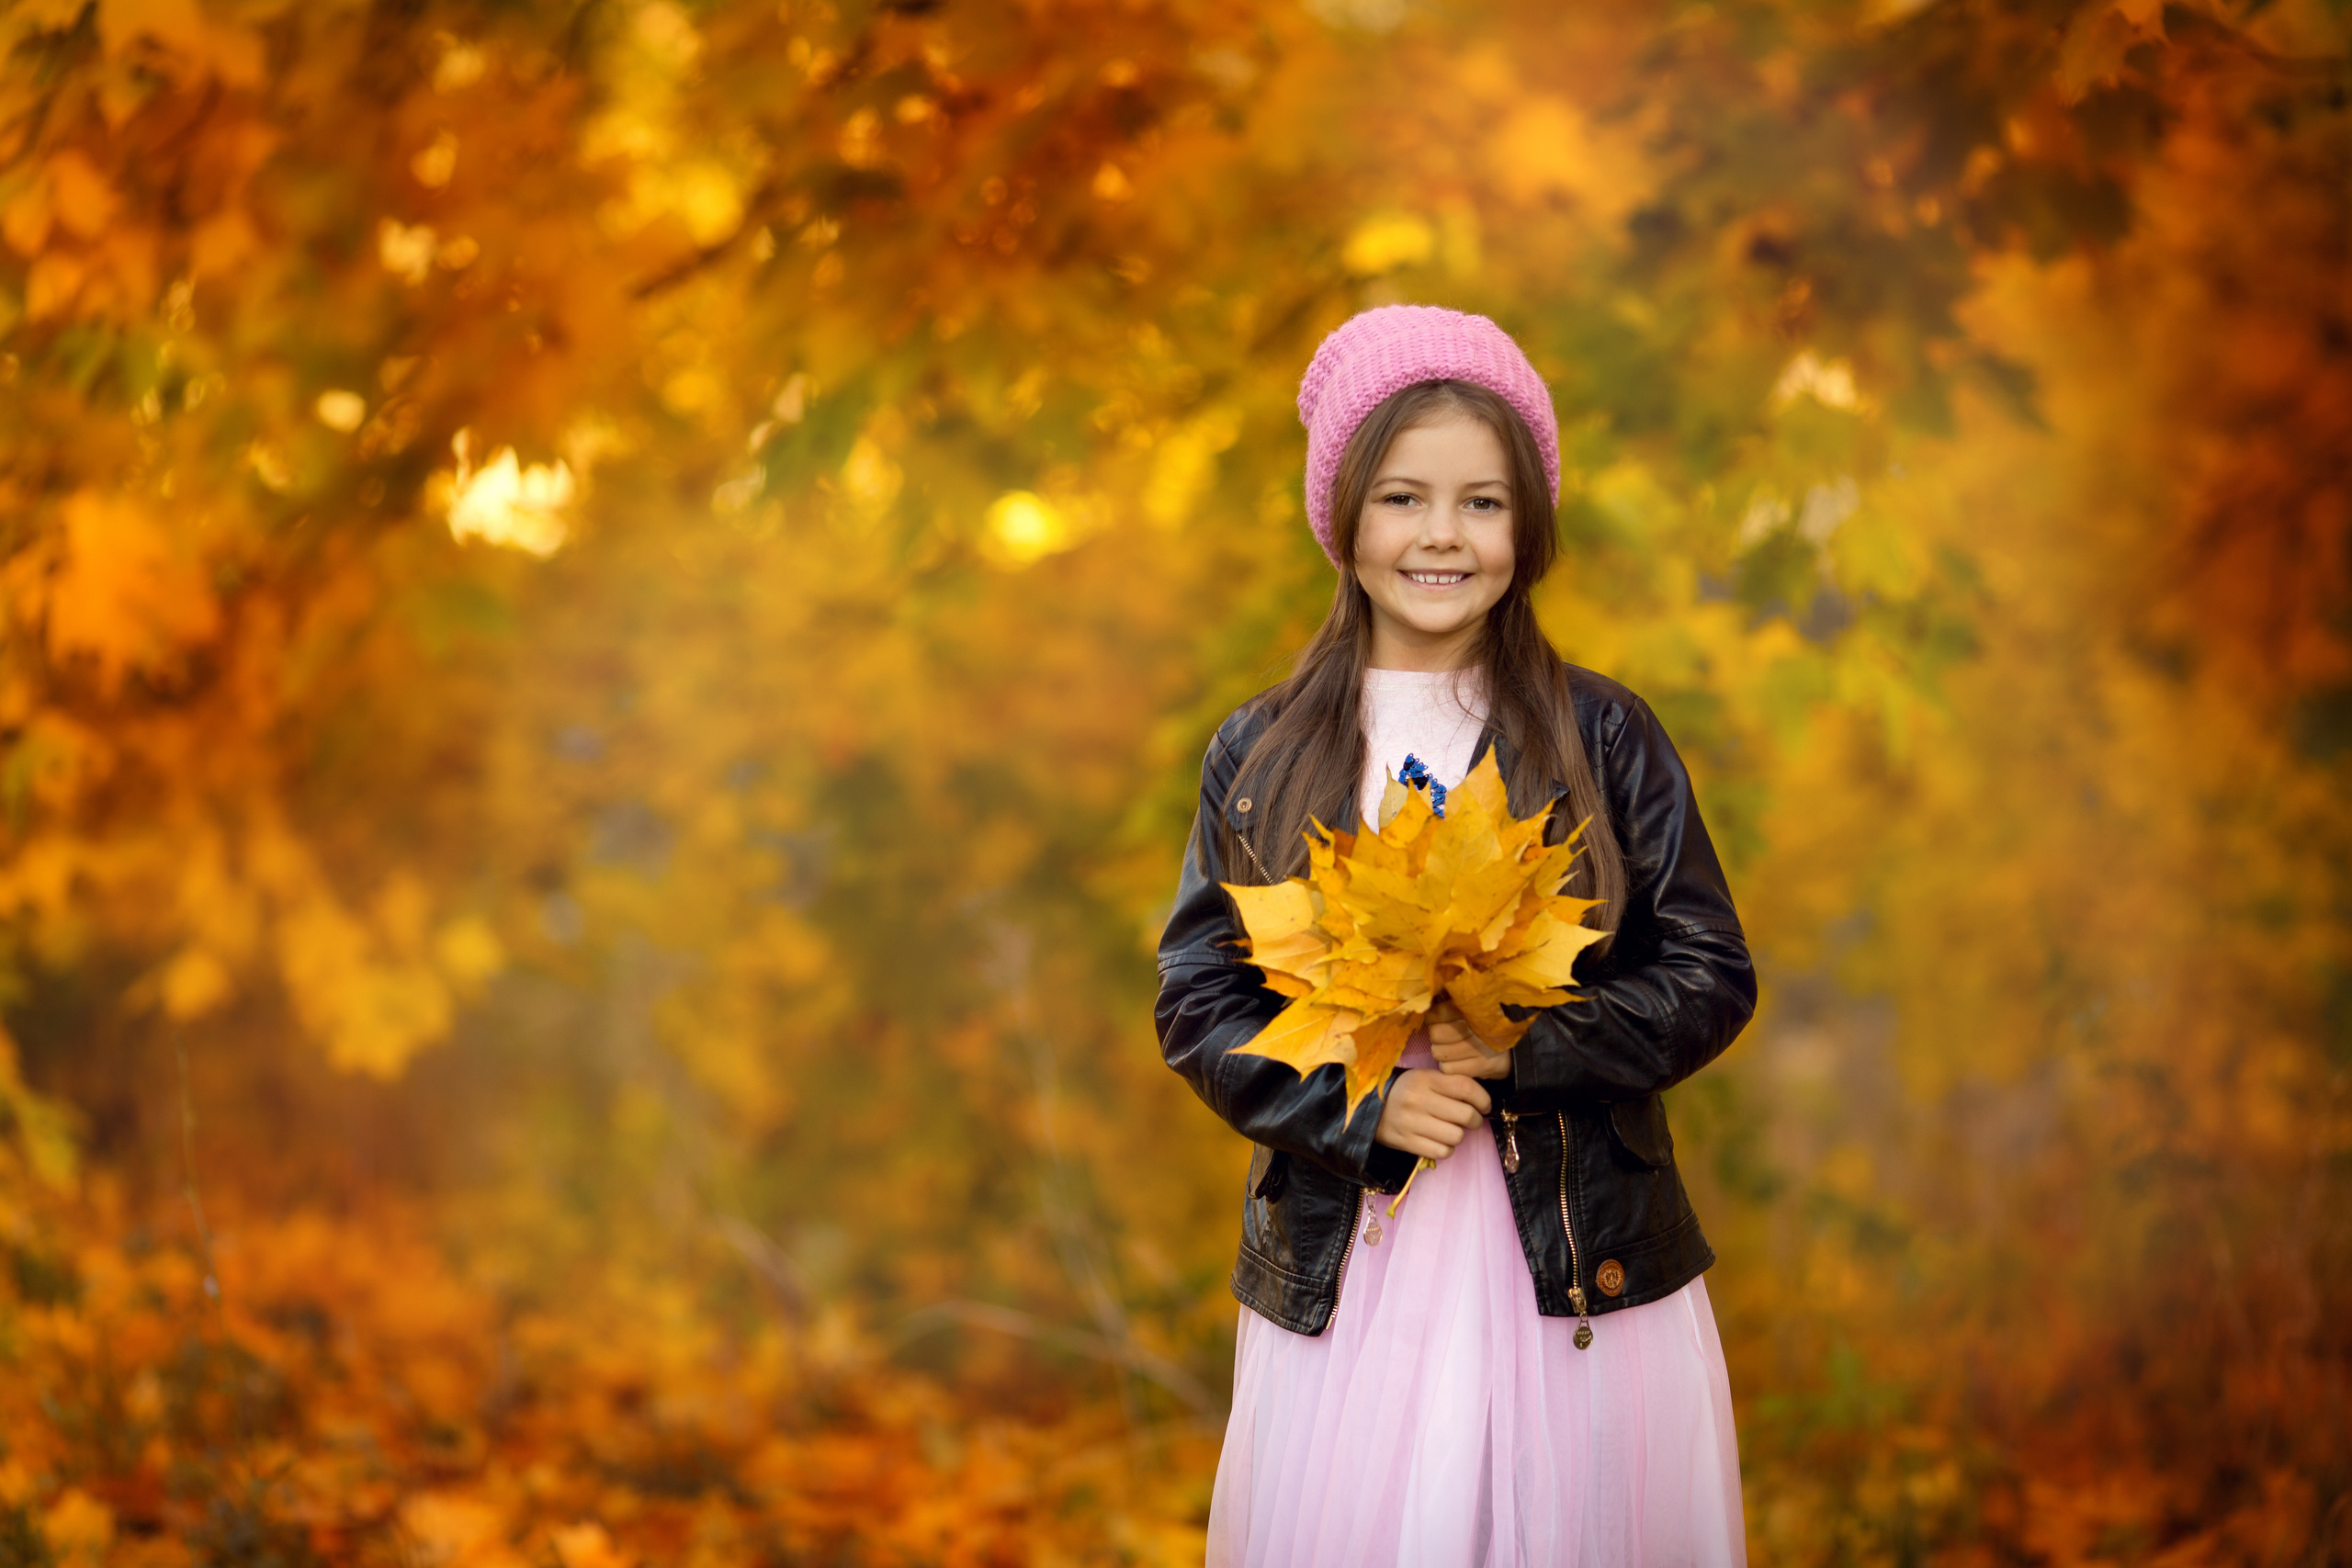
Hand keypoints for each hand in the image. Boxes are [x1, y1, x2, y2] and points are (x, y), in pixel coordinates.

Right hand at [1373, 1068, 1491, 1161]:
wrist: (1368, 1108)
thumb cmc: (1404, 1091)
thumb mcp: (1423, 1078)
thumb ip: (1449, 1085)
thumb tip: (1481, 1101)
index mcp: (1425, 1079)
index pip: (1466, 1088)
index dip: (1483, 1099)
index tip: (1485, 1106)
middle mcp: (1418, 1100)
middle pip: (1466, 1115)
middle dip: (1475, 1120)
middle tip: (1471, 1120)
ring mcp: (1411, 1123)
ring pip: (1456, 1136)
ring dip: (1459, 1135)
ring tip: (1451, 1130)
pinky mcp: (1406, 1142)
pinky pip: (1442, 1152)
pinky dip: (1446, 1149)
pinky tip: (1440, 1141)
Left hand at [1428, 999, 1509, 1080]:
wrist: (1509, 1052)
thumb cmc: (1482, 1028)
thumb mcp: (1470, 1011)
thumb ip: (1450, 1005)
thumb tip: (1426, 1005)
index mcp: (1475, 1009)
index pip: (1439, 1012)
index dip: (1433, 1016)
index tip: (1436, 1018)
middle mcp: (1479, 1028)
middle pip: (1436, 1033)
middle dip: (1436, 1035)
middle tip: (1443, 1035)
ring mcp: (1481, 1049)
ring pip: (1439, 1052)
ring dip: (1441, 1051)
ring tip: (1450, 1048)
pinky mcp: (1481, 1066)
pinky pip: (1447, 1068)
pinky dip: (1448, 1066)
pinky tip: (1456, 1060)